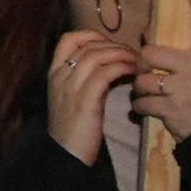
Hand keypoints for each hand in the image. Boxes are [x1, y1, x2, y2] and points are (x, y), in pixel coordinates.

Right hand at [45, 28, 137, 164]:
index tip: (110, 44)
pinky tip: (133, 73)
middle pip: (88, 46)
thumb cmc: (73, 128)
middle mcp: (59, 76)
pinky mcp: (85, 100)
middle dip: (115, 45)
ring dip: (121, 54)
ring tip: (137, 62)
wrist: (66, 155)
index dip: (91, 35)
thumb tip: (109, 64)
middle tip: (134, 54)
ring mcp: (70, 87)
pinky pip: (105, 74)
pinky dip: (122, 68)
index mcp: (54, 74)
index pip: (68, 40)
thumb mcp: (73, 98)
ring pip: (97, 56)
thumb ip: (84, 80)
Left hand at [132, 0, 190, 140]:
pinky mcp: (172, 108)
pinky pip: (140, 102)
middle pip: (150, 53)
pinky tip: (152, 110)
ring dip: (141, 90)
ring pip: (141, 79)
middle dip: (144, 66)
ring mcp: (184, 87)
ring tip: (155, 95)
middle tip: (152, 75)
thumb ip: (181, 53)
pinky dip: (140, 108)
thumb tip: (148, 35)